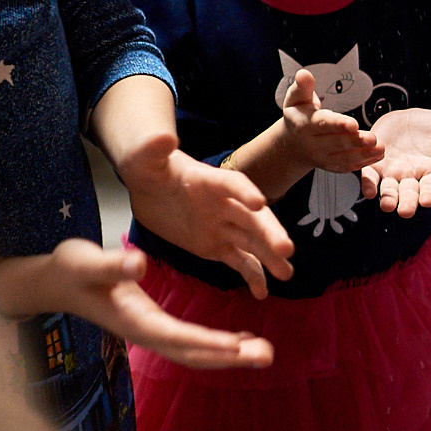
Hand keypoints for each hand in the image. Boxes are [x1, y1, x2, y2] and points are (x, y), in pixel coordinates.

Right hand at [0, 241, 273, 368]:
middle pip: (192, 353)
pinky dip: (218, 345)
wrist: (55, 281)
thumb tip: (140, 263)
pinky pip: (191, 342)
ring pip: (195, 352)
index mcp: (133, 319)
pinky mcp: (154, 326)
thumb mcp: (86, 260)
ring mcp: (150, 332)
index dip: (208, 343)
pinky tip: (243, 342)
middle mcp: (145, 332)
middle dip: (229, 357)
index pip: (176, 336)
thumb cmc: (70, 268)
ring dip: (230, 355)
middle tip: (268, 356)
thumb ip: (113, 263)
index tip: (239, 346)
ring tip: (265, 352)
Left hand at [119, 133, 295, 297]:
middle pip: (252, 218)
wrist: (147, 187)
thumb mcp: (144, 160)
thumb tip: (163, 137)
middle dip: (270, 233)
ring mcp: (223, 227)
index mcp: (210, 181)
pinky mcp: (216, 246)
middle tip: (286, 249)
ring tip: (286, 274)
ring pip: (252, 242)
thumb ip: (153, 150)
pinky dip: (252, 276)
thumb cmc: (147, 168)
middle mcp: (224, 204)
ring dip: (270, 257)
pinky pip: (239, 262)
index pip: (232, 184)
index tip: (259, 203)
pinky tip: (262, 294)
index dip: (245, 192)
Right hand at [278, 67, 384, 175]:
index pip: (323, 124)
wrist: (293, 144)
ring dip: (364, 154)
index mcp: (305, 125)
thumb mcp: (296, 99)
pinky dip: (364, 162)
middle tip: (372, 138)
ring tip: (380, 148)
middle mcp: (314, 145)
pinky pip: (349, 166)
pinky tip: (377, 155)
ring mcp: (324, 158)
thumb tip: (304, 74)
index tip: (353, 124)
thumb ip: (303, 87)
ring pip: (345, 158)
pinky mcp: (333, 166)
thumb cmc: (299, 116)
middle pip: (336, 143)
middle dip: (355, 141)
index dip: (338, 124)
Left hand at [359, 107, 430, 218]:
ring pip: (389, 190)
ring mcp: (393, 173)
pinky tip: (369, 191)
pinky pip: (370, 177)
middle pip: (410, 194)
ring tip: (386, 205)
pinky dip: (368, 184)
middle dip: (407, 203)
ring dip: (388, 199)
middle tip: (405, 211)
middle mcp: (412, 177)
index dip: (429, 194)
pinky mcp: (374, 165)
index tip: (428, 201)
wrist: (407, 118)